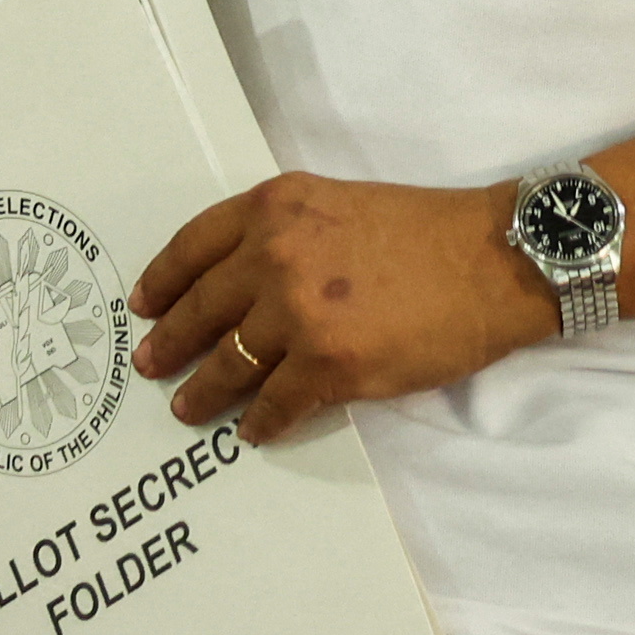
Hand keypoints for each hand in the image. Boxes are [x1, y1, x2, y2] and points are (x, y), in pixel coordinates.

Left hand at [128, 173, 555, 444]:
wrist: (492, 259)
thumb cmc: (426, 229)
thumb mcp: (339, 203)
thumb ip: (287, 231)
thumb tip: (246, 279)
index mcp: (275, 207)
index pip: (193, 245)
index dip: (162, 281)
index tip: (142, 305)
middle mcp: (274, 255)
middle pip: (201, 309)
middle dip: (168, 344)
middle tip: (149, 365)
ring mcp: (298, 314)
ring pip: (228, 364)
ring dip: (204, 392)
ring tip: (188, 409)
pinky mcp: (329, 365)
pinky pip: (275, 404)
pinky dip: (260, 422)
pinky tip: (253, 431)